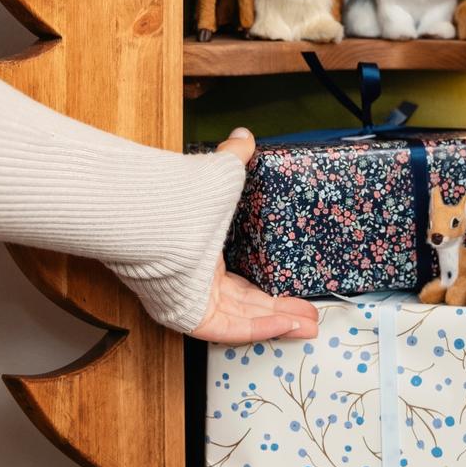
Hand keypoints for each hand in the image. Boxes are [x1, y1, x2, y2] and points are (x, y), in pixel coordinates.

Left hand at [194, 128, 318, 344]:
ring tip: (309, 326)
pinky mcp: (191, 316)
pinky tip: (287, 327)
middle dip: (283, 313)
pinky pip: (230, 330)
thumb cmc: (183, 198)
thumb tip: (243, 136)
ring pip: (243, 321)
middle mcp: (198, 283)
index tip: (294, 294)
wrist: (156, 217)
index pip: (239, 283)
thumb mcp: (219, 174)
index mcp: (203, 257)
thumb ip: (234, 159)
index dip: (269, 292)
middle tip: (309, 317)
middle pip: (246, 307)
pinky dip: (261, 330)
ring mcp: (194, 301)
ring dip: (279, 324)